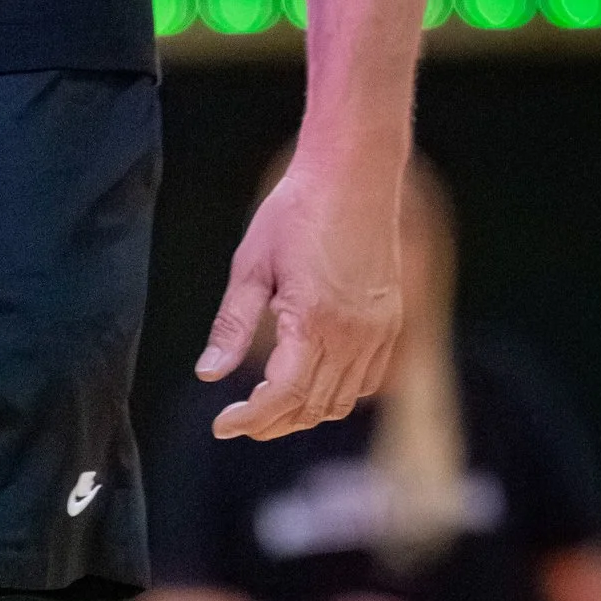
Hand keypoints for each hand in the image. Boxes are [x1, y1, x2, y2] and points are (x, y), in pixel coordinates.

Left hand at [199, 151, 403, 439]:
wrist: (354, 176)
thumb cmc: (297, 211)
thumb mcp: (251, 266)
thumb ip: (232, 326)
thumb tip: (209, 374)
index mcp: (314, 320)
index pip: (283, 395)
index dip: (251, 419)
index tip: (223, 424)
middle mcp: (353, 333)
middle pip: (312, 407)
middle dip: (272, 423)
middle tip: (239, 421)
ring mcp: (378, 330)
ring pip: (342, 401)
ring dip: (304, 414)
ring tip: (268, 409)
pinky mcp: (391, 322)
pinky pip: (368, 380)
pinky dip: (338, 394)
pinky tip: (311, 384)